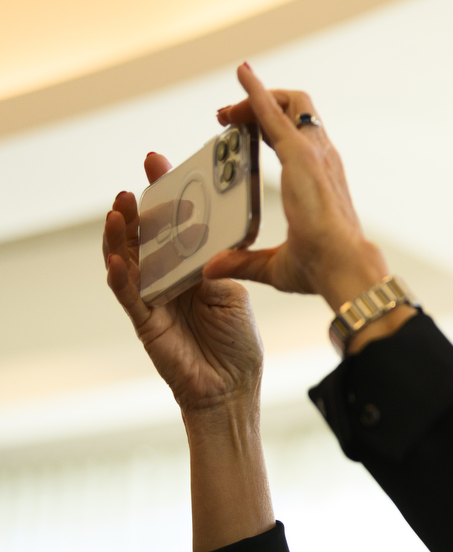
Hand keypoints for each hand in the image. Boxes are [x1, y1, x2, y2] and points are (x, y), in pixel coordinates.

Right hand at [103, 153, 263, 413]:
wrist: (233, 386)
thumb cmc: (237, 342)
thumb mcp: (230, 296)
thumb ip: (213, 268)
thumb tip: (205, 238)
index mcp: (192, 268)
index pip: (174, 226)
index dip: (165, 197)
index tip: (161, 165)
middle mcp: (168, 278)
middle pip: (146, 236)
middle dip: (140, 207)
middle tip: (137, 178)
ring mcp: (152, 298)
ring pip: (127, 259)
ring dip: (120, 235)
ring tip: (118, 209)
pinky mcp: (144, 320)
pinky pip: (126, 293)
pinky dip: (120, 275)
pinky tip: (116, 257)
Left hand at [205, 64, 388, 310]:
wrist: (344, 268)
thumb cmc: (322, 269)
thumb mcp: (275, 264)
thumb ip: (244, 261)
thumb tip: (213, 268)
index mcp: (320, 182)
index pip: (296, 139)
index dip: (268, 127)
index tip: (238, 129)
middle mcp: (322, 161)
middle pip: (297, 111)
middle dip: (261, 105)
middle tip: (227, 118)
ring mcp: (314, 154)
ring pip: (292, 103)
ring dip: (257, 98)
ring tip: (226, 110)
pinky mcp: (300, 155)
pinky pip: (275, 113)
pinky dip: (257, 93)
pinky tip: (243, 76)